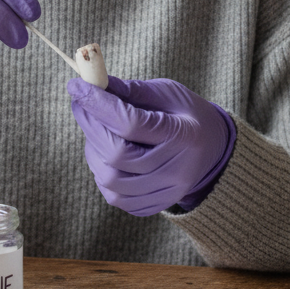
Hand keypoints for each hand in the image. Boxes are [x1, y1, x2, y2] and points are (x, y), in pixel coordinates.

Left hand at [67, 76, 236, 215]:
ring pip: (111, 180)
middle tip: (81, 104)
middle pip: (117, 156)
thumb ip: (130, 90)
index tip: (76, 86)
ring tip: (97, 130)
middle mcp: (176, 170)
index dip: (98, 104)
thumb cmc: (186, 114)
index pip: (131, 123)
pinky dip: (102, 173)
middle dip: (90, 126)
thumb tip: (92, 83)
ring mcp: (166, 193)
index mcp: (183, 135)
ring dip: (93, 151)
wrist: (213, 150)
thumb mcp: (166, 92)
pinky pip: (116, 197)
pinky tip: (107, 154)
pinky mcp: (155, 206)